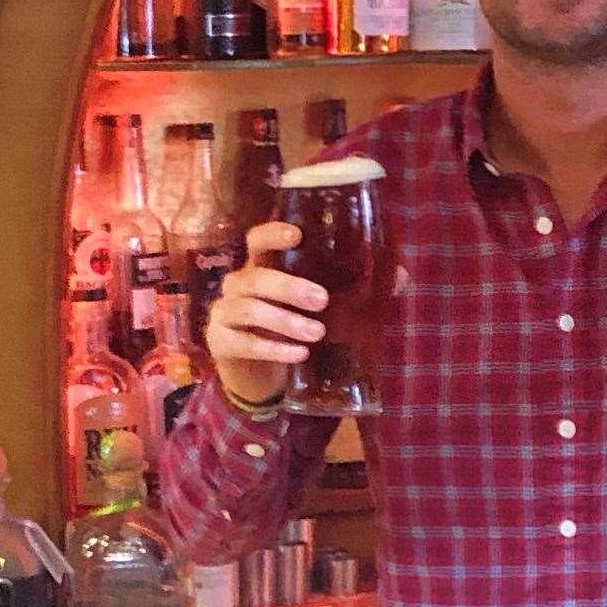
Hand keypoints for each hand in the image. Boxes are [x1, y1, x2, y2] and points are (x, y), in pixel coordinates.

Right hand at [207, 222, 327, 406]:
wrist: (253, 372)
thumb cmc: (283, 329)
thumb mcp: (302, 307)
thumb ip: (330, 292)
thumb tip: (388, 280)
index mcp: (257, 268)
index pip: (256, 241)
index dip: (272, 234)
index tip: (297, 235)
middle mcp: (236, 285)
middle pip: (256, 278)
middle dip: (290, 288)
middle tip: (322, 300)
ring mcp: (223, 313)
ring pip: (250, 310)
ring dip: (286, 321)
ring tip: (317, 333)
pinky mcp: (219, 342)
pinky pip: (245, 343)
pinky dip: (274, 349)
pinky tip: (300, 354)